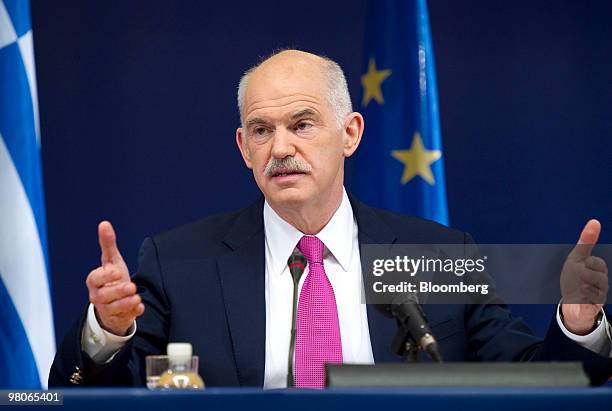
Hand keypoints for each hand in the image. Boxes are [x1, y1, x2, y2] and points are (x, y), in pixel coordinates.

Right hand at [86, 221, 144, 335]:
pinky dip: (133, 312)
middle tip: (131, 286)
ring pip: (113, 308)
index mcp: (95, 281)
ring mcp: (108, 309)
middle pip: (104, 296)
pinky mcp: (119, 317)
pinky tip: (140, 308)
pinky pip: (125, 317)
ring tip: (137, 297)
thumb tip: (104, 224)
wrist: (114, 302)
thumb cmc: (111, 279)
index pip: (94, 279)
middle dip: (117, 291)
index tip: (117, 271)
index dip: (104, 275)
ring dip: (125, 303)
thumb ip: (108, 244)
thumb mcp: (111, 261)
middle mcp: (98, 296)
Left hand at [560, 219, 607, 334]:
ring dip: (587, 284)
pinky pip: (593, 304)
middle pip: (601, 276)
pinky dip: (586, 298)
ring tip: (580, 284)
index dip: (590, 262)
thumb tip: (594, 221)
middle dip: (589, 273)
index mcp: (598, 271)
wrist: (569, 301)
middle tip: (581, 274)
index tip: (583, 263)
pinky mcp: (592, 308)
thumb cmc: (574, 278)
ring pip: (599, 290)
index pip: (598, 263)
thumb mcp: (577, 258)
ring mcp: (598, 296)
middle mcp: (601, 284)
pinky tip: (580, 294)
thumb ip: (586, 242)